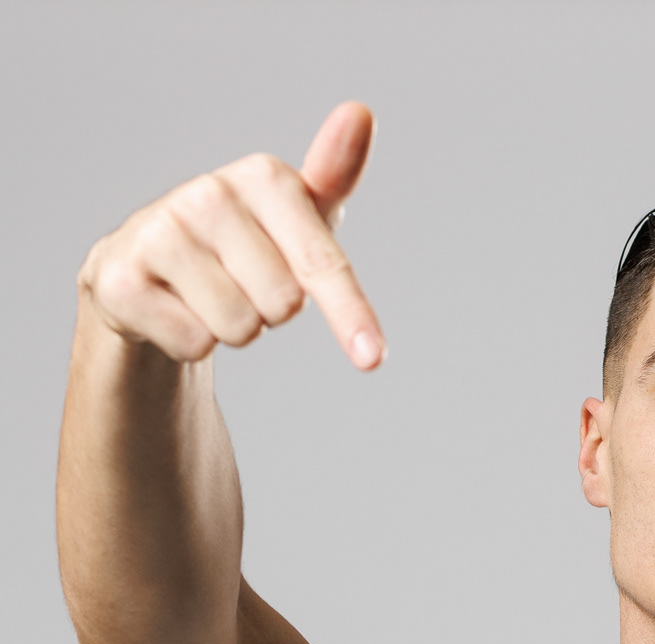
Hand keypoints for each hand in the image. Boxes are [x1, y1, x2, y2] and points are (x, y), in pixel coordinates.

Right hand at [77, 101, 384, 369]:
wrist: (146, 268)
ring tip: (206, 294)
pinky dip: (189, 342)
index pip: (320, 262)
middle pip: (283, 306)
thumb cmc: (241, 243)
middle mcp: (209, 194)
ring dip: (230, 328)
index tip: (372, 359)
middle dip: (269, 313)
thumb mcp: (296, 214)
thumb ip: (333, 174)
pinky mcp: (122, 278)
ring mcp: (161, 233)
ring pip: (239, 328)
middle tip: (241, 283)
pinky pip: (194, 343)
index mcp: (263, 177)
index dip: (350, 314)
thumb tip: (360, 112)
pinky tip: (172, 307)